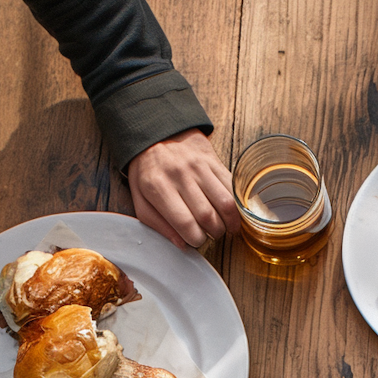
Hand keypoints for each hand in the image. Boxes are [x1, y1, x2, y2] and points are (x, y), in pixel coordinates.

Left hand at [126, 131, 239, 249]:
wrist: (156, 133)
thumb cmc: (147, 172)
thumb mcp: (141, 200)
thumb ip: (158, 225)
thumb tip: (182, 244)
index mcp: (158, 188)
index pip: (185, 224)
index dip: (195, 240)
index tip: (195, 240)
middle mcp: (180, 176)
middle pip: (208, 216)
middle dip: (213, 233)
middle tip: (210, 234)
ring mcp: (198, 166)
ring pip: (225, 203)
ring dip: (229, 222)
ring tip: (226, 228)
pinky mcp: (212, 160)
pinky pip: (231, 186)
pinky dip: (236, 204)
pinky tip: (232, 213)